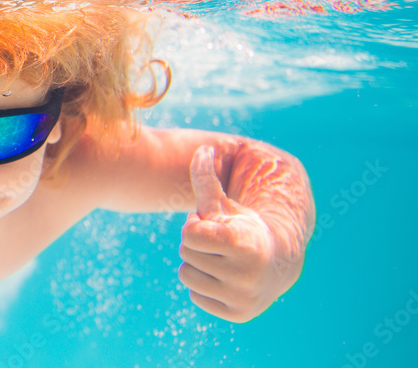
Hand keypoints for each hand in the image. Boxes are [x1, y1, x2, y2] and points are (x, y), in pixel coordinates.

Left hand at [178, 145, 284, 322]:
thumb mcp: (224, 203)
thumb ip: (207, 179)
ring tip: (220, 259)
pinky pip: (196, 296)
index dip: (195, 227)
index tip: (212, 225)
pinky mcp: (238, 314)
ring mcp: (243, 298)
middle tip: (218, 244)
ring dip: (197, 264)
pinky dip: (204, 285)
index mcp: (242, 244)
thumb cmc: (243, 225)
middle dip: (197, 245)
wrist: (278, 261)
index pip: (189, 236)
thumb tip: (201, 150)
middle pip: (185, 254)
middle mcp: (245, 275)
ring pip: (187, 276)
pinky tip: (224, 277)